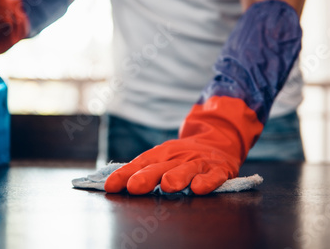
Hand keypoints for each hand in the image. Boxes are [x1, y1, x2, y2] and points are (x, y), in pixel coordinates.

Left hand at [104, 96, 262, 194]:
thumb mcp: (163, 158)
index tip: (110, 186)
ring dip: (177, 177)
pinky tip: (198, 188)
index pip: (141, 162)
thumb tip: (111, 184)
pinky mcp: (218, 169)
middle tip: (134, 187)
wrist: (219, 140)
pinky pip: (213, 176)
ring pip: (187, 169)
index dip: (125, 174)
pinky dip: (206, 181)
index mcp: (162, 153)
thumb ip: (142, 171)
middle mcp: (178, 156)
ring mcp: (199, 162)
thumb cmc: (183, 156)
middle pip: (161, 167)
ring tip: (168, 185)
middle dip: (147, 176)